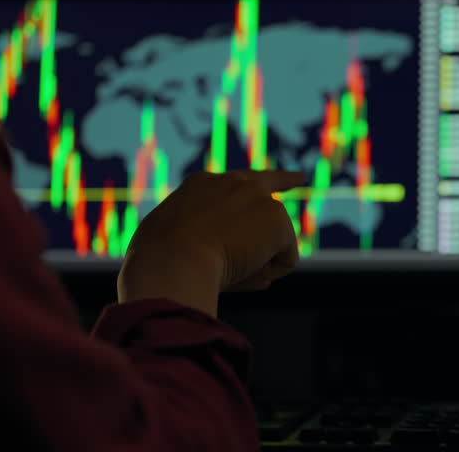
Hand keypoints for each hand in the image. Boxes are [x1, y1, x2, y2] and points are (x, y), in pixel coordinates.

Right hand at [117, 170, 304, 316]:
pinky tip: (241, 274)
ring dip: (253, 267)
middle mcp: (234, 183)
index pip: (230, 183)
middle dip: (285, 179)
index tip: (260, 183)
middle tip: (299, 177)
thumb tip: (262, 279)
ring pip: (270, 244)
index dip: (247, 185)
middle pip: (268, 181)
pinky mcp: (277, 220)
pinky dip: (267, 275)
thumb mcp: (170, 249)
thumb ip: (205, 254)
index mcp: (200, 186)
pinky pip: (285, 262)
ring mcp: (258, 199)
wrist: (171, 259)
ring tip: (220, 271)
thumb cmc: (159, 262)